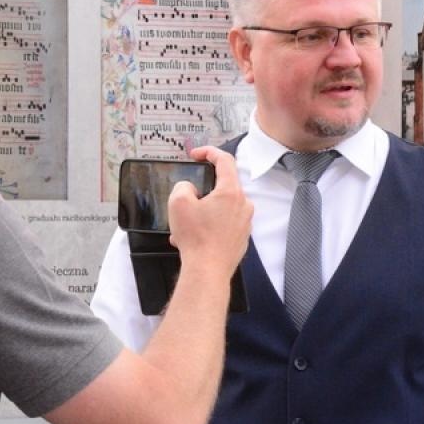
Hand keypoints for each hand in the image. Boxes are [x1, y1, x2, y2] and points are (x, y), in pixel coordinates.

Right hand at [168, 147, 252, 276]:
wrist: (208, 271)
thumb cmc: (196, 239)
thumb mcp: (178, 203)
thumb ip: (183, 186)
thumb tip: (190, 189)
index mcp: (231, 192)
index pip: (225, 160)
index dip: (209, 152)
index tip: (196, 154)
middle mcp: (243, 205)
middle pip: (224, 185)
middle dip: (202, 188)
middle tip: (186, 196)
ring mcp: (245, 222)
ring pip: (222, 206)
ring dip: (204, 210)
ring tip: (185, 224)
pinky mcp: (242, 237)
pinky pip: (225, 223)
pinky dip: (210, 225)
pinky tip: (194, 237)